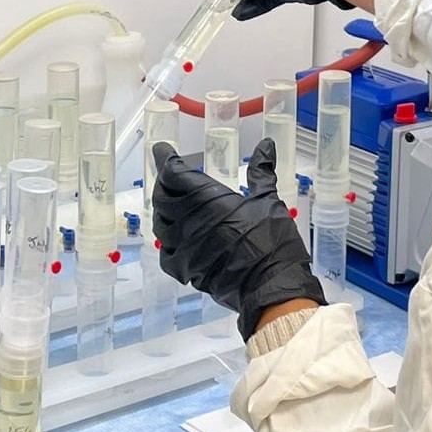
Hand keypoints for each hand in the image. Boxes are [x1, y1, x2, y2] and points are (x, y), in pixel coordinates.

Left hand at [151, 138, 324, 338]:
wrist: (271, 284)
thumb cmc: (271, 241)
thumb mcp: (268, 201)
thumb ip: (261, 172)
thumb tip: (266, 146)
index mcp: (207, 199)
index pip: (173, 173)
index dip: (165, 159)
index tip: (162, 150)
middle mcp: (189, 221)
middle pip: (161, 197)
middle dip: (164, 184)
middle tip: (171, 178)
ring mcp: (184, 247)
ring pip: (160, 224)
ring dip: (164, 212)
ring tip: (174, 206)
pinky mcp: (186, 270)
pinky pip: (166, 254)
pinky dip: (168, 243)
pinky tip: (178, 239)